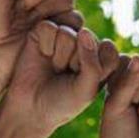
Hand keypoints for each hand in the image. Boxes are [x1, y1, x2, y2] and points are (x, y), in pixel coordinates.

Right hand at [0, 21, 119, 137]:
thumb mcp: (86, 90)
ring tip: (53, 68)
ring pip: (67, 33)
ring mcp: (64, 35)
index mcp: (101, 56)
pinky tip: (42, 56)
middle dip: (73, 61)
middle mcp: (84, 42)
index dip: (95, 67)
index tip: (83, 83)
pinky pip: (48, 28)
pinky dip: (44, 44)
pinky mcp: (43, 31)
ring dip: (58, 55)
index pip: (108, 49)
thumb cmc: (63, 102)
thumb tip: (84, 31)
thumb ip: (92, 65)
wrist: (30, 109)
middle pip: (87, 38)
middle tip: (63, 76)